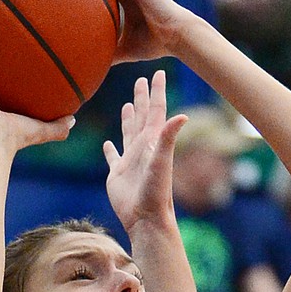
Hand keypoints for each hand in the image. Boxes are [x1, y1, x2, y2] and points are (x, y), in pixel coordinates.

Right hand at [105, 71, 187, 233]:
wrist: (145, 218)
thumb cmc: (155, 191)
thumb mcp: (162, 161)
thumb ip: (168, 137)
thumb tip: (183, 115)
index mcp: (152, 141)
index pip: (155, 110)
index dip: (156, 91)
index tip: (158, 73)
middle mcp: (142, 148)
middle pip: (141, 117)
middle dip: (142, 98)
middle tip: (141, 79)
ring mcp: (130, 161)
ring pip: (128, 133)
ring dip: (128, 119)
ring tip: (127, 105)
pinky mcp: (117, 175)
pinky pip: (113, 157)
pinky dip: (110, 149)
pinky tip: (107, 143)